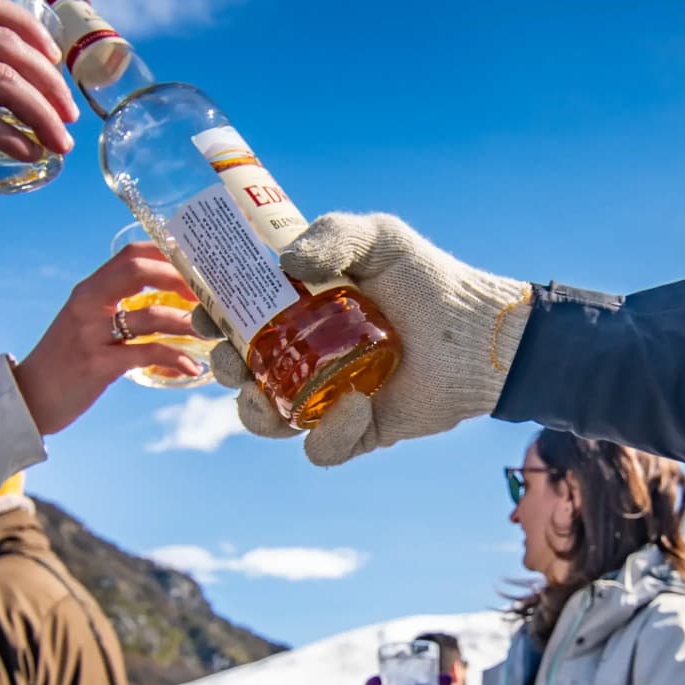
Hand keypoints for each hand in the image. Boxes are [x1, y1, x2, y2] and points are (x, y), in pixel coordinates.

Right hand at [12, 249, 201, 434]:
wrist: (30, 397)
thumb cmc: (65, 362)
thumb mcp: (85, 324)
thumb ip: (115, 309)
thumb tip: (165, 306)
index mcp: (87, 290)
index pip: (130, 255)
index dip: (166, 255)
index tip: (196, 266)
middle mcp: (87, 304)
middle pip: (139, 271)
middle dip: (180, 279)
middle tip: (207, 295)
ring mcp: (91, 333)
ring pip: (151, 315)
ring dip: (188, 323)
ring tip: (211, 332)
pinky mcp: (98, 364)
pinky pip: (148, 353)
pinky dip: (176, 358)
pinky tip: (193, 366)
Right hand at [200, 213, 532, 466]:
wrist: (478, 331)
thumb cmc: (427, 279)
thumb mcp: (379, 238)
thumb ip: (334, 235)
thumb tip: (285, 264)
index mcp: (297, 313)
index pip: (237, 320)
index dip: (211, 321)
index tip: (205, 314)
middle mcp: (304, 358)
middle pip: (240, 374)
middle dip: (223, 369)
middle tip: (233, 357)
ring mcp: (326, 399)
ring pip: (266, 420)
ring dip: (253, 411)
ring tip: (265, 393)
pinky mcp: (356, 434)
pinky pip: (322, 449)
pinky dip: (329, 433)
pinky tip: (357, 404)